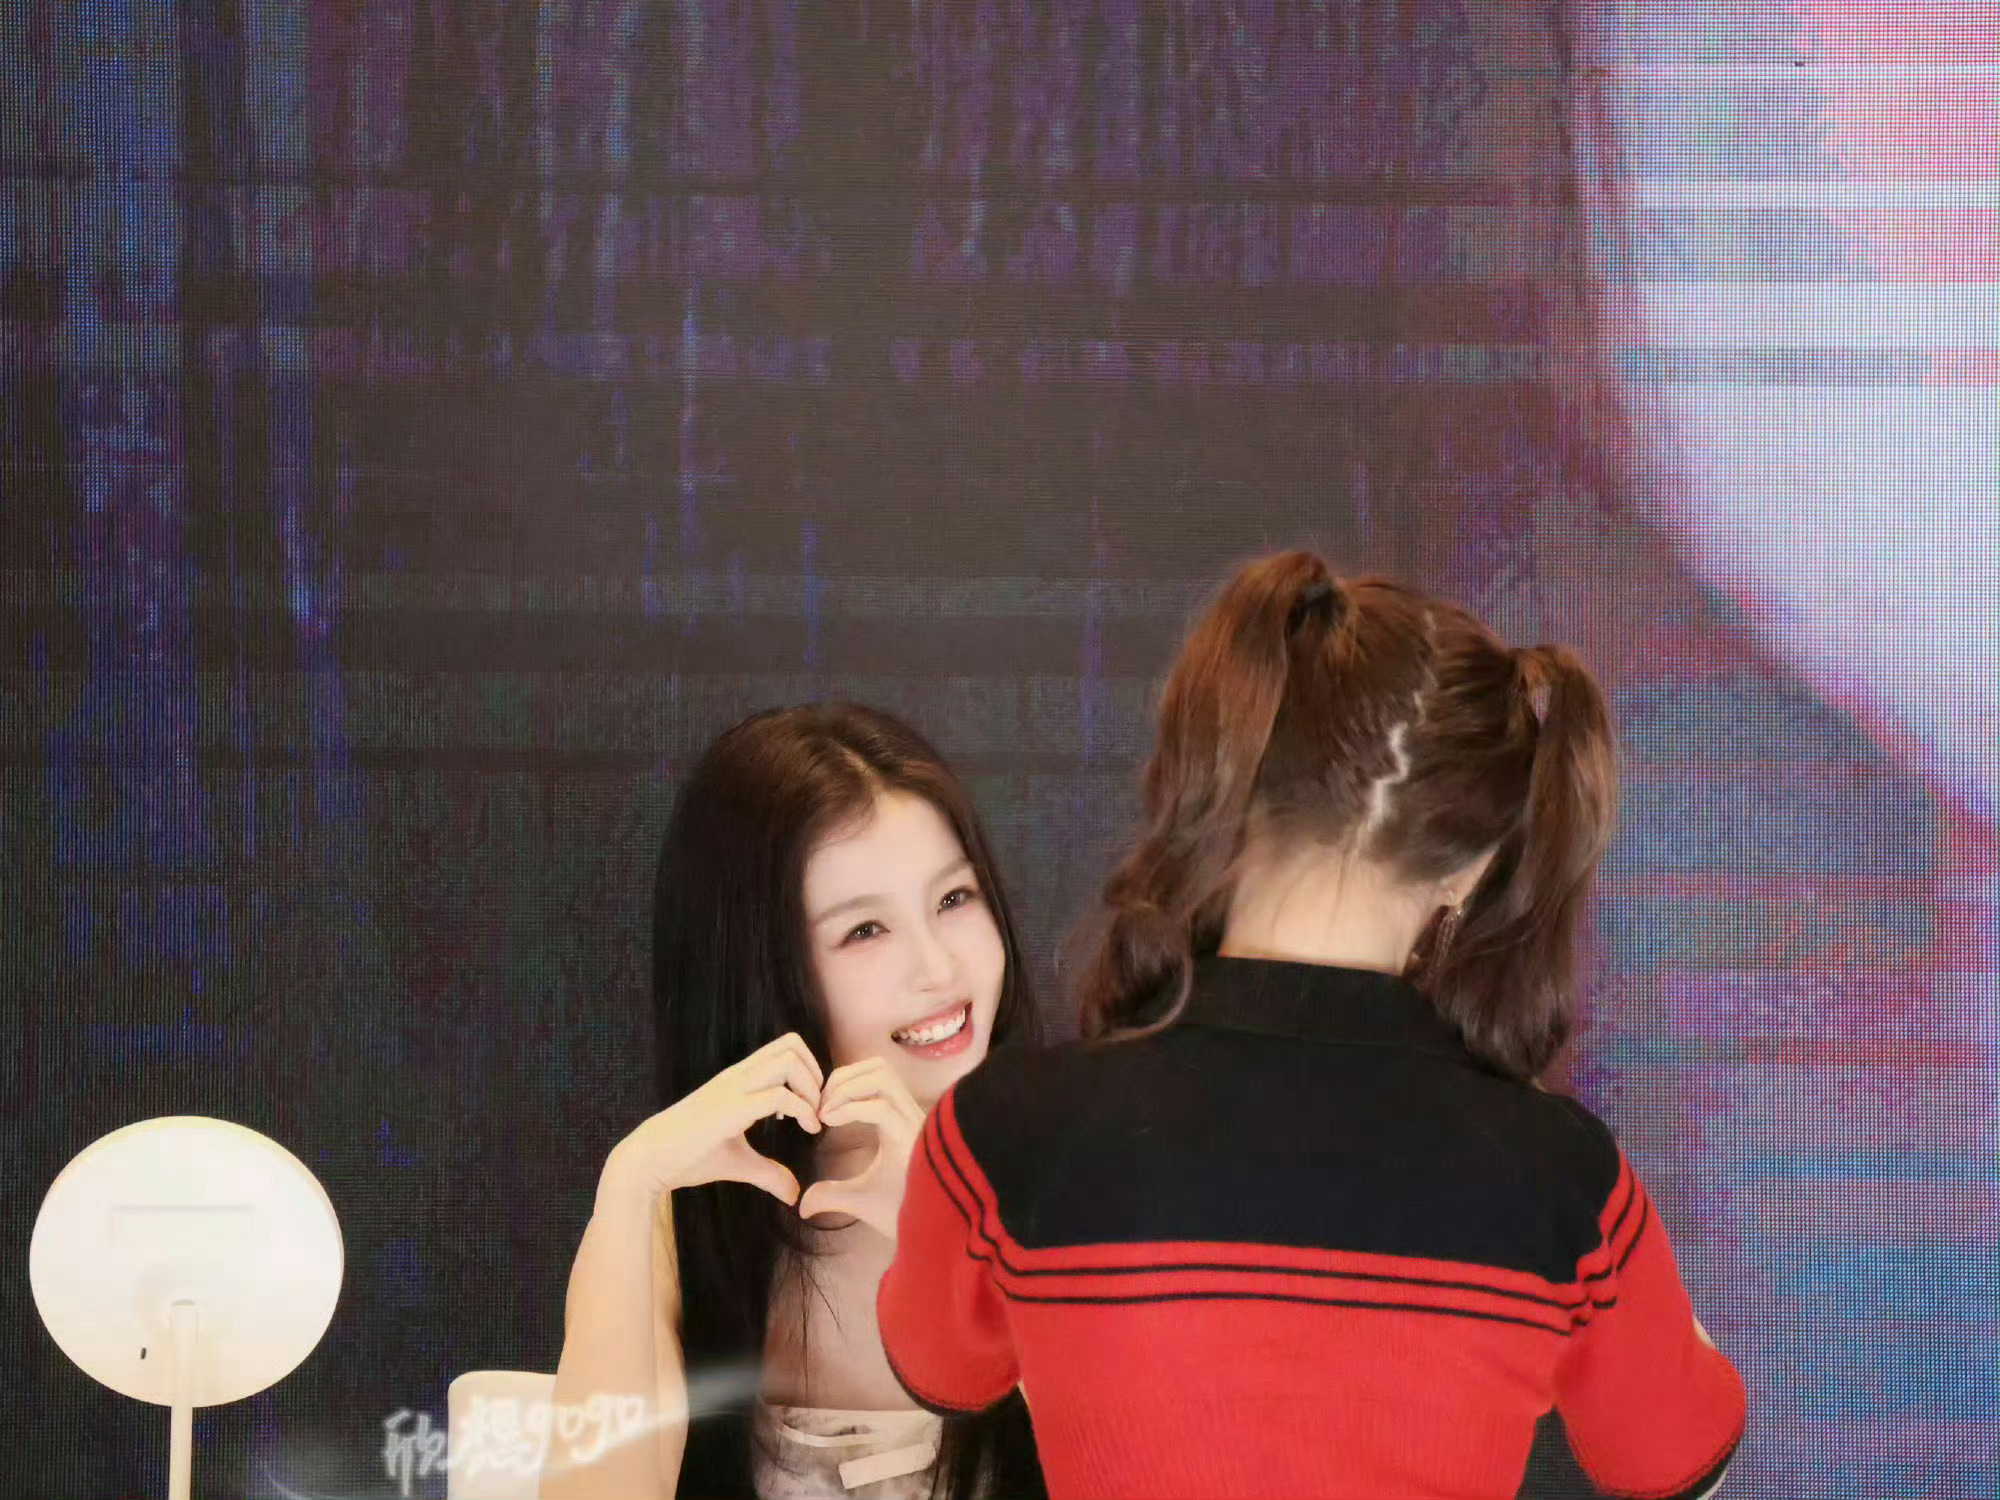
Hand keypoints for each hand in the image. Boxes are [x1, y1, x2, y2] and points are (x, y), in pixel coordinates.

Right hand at [599, 1033, 823, 1210]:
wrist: (650, 1160)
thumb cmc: (688, 1157)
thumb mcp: (738, 1162)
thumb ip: (768, 1172)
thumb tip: (794, 1194)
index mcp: (738, 1079)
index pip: (784, 1047)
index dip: (809, 1070)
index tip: (810, 1105)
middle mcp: (738, 1076)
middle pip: (791, 1044)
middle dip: (816, 1073)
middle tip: (816, 1108)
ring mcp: (734, 1089)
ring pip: (788, 1060)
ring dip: (810, 1087)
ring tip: (811, 1118)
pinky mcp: (732, 1108)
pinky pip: (779, 1095)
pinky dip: (803, 1110)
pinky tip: (806, 1130)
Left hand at [796, 1057, 925, 1239]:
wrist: (928, 1239)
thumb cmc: (903, 1215)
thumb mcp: (859, 1199)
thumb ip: (832, 1194)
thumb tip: (803, 1205)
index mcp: (901, 1120)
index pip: (877, 1075)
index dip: (844, 1081)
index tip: (819, 1108)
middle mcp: (910, 1115)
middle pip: (879, 1066)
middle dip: (843, 1077)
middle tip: (819, 1106)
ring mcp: (914, 1124)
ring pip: (882, 1076)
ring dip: (846, 1088)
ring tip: (825, 1113)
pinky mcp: (913, 1140)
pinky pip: (880, 1108)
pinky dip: (850, 1109)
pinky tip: (829, 1123)